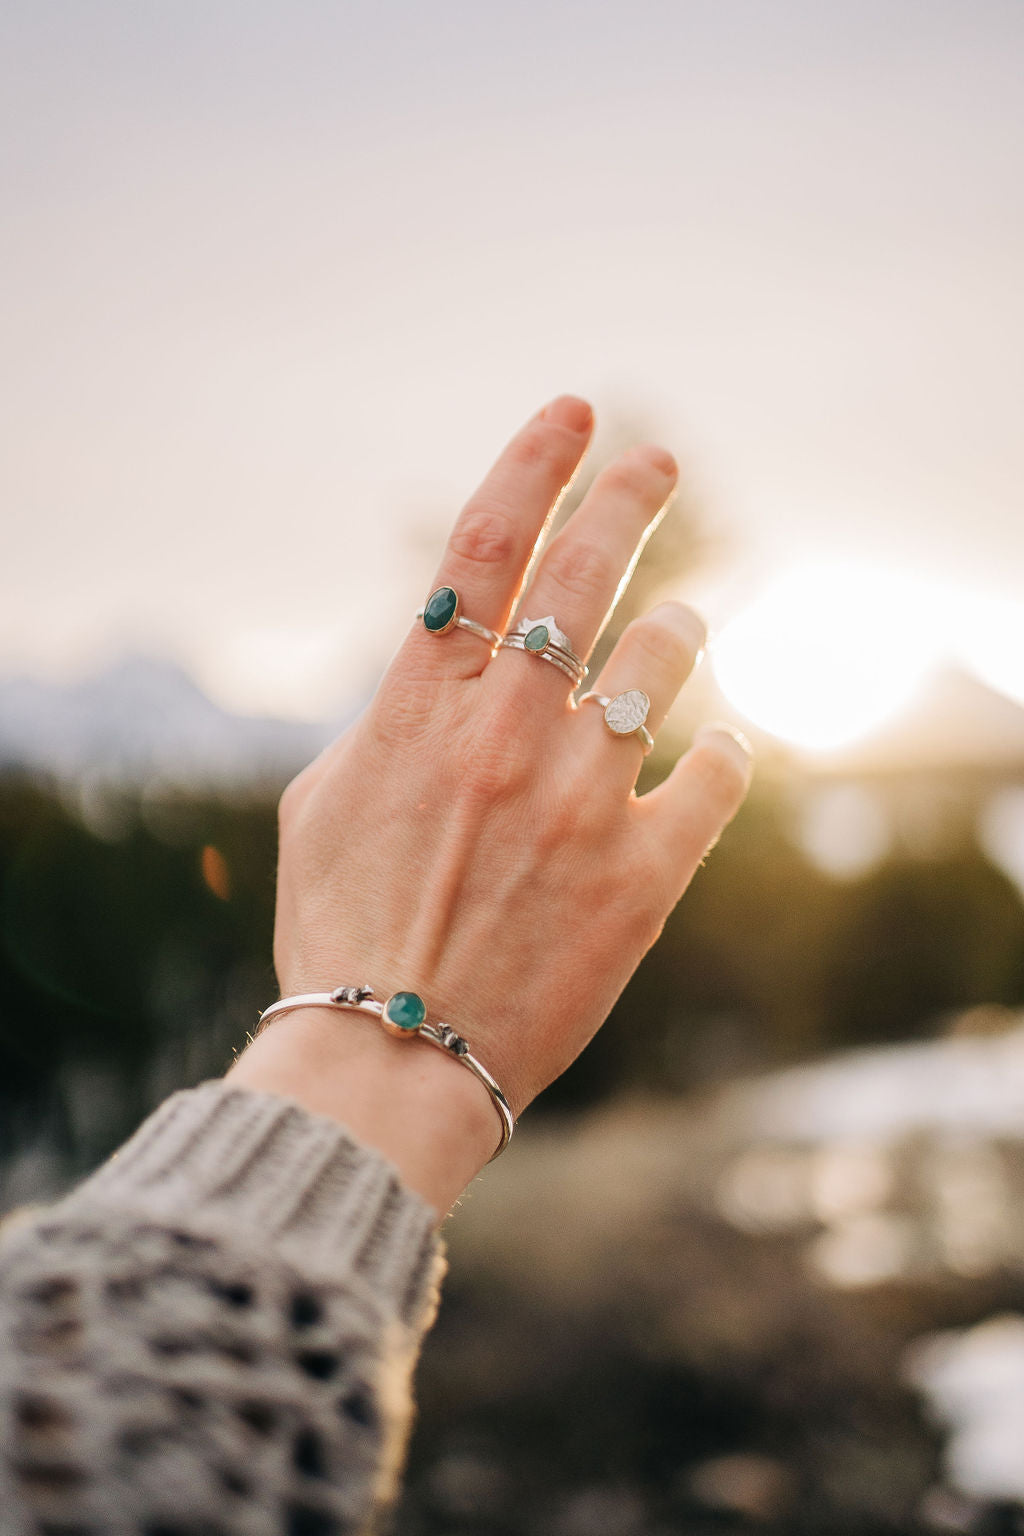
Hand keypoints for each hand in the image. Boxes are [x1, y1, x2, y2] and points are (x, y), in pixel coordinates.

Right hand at [228, 396, 750, 1210]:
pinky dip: (729, 752)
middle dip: (631, 496)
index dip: (534, 460)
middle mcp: (507, 733)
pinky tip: (727, 745)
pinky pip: (718, 777)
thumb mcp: (325, 802)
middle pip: (585, 572)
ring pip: (664, 660)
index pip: (484, 541)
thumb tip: (444, 671)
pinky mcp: (643, 873)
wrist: (390, 1062)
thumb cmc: (340, 931)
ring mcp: (583, 799)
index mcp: (421, 708)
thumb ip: (388, 720)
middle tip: (661, 458)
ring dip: (678, 628)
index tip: (574, 410)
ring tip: (681, 621)